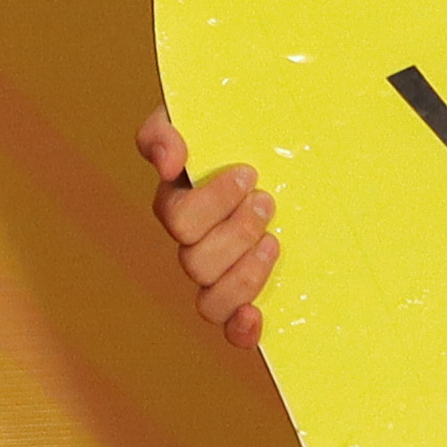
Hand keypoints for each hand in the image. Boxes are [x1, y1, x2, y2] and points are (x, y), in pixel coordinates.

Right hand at [140, 112, 279, 349]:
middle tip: (268, 202)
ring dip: (244, 275)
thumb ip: (166, 131)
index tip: (250, 174)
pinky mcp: (248, 296)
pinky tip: (257, 317)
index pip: (178, 220)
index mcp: (180, 205)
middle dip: (237, 233)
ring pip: (210, 301)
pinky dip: (240, 330)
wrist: (279, 149)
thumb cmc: (232, 131)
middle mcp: (194, 246)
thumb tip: (169, 164)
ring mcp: (220, 275)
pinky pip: (230, 329)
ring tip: (274, 242)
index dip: (212, 203)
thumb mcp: (195, 116)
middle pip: (195, 263)